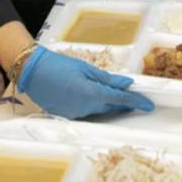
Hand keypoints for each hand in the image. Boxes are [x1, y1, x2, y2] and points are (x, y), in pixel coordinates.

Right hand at [17, 46, 153, 118]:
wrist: (33, 71)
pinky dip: (92, 106)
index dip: (136, 101)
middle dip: (122, 104)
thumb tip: (125, 83)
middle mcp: (86, 108)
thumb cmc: (58, 65)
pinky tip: (89, 97)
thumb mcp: (85, 68)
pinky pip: (86, 112)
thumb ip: (107, 79)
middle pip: (111, 108)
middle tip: (134, 100)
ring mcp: (76, 114)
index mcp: (92, 94)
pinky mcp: (68, 115)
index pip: (120, 100)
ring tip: (112, 96)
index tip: (148, 105)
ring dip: (107, 104)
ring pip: (98, 111)